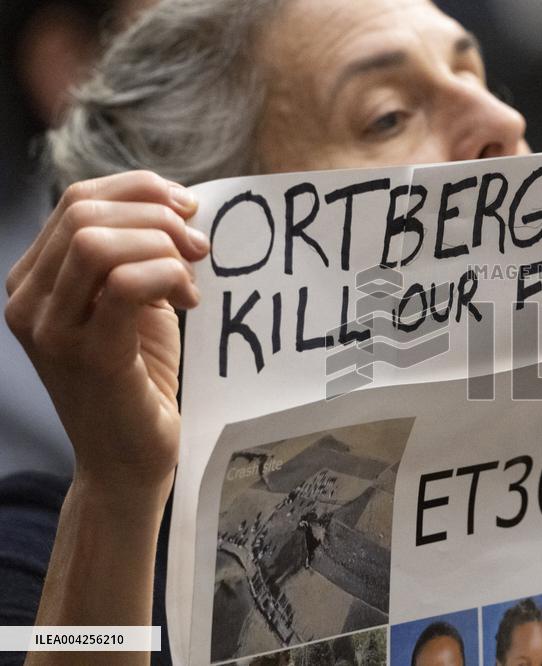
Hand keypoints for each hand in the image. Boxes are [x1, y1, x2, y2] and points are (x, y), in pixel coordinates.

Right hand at [5, 171, 207, 494]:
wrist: (129, 458)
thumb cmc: (138, 377)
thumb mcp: (133, 302)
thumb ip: (138, 253)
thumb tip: (178, 205)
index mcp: (34, 279)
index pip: (77, 199)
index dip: (139, 189)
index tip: (187, 208)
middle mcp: (29, 300)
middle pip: (84, 211)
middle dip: (155, 214)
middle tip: (199, 246)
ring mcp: (51, 329)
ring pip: (96, 241)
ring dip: (161, 244)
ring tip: (192, 277)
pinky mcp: (89, 355)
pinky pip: (127, 285)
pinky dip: (169, 276)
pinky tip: (189, 301)